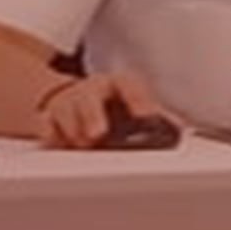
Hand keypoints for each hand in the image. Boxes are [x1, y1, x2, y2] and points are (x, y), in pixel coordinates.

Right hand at [35, 67, 167, 150]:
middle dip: (92, 116)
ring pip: (64, 112)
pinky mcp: (49, 118)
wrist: (76, 99)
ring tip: (83, 143)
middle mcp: (91, 91)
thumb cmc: (114, 106)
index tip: (146, 114)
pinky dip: (53, 136)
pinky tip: (60, 144)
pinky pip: (46, 126)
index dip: (137, 98)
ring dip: (73, 131)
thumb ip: (160, 120)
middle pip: (89, 98)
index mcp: (118, 86)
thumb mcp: (137, 106)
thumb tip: (184, 132)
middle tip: (98, 134)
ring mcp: (68, 103)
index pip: (129, 85)